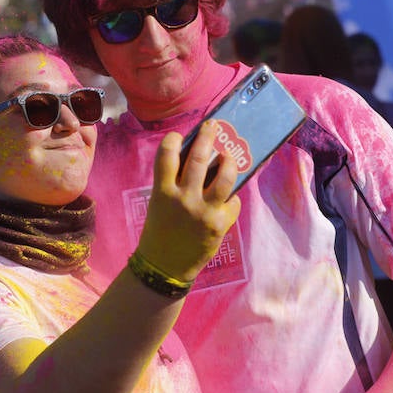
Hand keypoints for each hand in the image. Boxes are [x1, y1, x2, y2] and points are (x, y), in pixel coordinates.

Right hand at [137, 121, 240, 281]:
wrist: (165, 265)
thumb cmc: (160, 230)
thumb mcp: (159, 202)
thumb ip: (173, 182)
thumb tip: (196, 157)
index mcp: (162, 191)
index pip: (167, 155)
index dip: (173, 140)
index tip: (180, 136)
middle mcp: (183, 198)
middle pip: (199, 158)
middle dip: (207, 137)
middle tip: (212, 126)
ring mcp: (203, 211)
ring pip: (225, 177)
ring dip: (229, 162)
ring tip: (229, 157)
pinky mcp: (219, 223)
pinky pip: (232, 201)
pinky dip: (230, 197)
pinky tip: (226, 198)